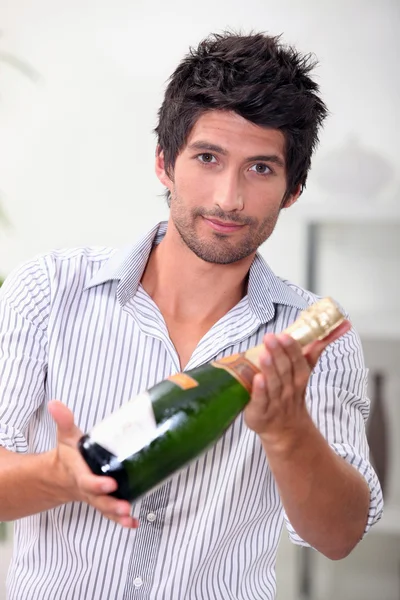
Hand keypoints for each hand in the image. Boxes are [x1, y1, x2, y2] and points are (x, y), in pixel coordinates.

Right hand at [47, 400, 137, 528]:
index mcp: (79, 473)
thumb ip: (63, 421)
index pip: (87, 480)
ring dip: (118, 516)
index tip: (110, 484)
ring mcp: (95, 498)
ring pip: (106, 510)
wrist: (61, 476)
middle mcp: (87, 489)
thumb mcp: (65, 437)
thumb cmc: (68, 455)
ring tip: (130, 517)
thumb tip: (54, 403)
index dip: (98, 484)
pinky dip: (123, 521)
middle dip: (112, 505)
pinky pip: (112, 514)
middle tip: (125, 507)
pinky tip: (135, 523)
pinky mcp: (103, 501)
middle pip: (99, 500)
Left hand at [244, 320, 350, 448]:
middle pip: (285, 370)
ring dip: (269, 369)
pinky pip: (260, 401)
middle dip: (279, 353)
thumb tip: (341, 326)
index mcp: (299, 378)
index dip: (292, 349)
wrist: (283, 429)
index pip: (298, 362)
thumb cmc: (290, 393)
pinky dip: (259, 391)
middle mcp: (288, 390)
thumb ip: (315, 349)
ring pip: (274, 384)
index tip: (285, 335)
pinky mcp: (260, 413)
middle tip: (271, 337)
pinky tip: (256, 378)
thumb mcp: (304, 371)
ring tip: (264, 353)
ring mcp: (274, 402)